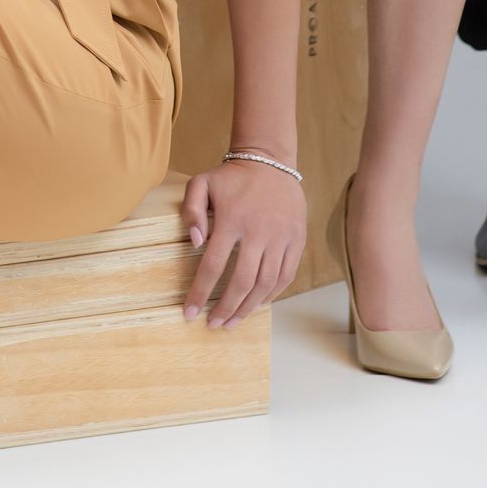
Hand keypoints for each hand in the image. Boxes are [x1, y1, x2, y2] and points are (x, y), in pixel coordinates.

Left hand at [181, 158, 307, 326]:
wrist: (270, 162)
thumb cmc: (232, 178)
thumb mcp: (201, 183)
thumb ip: (191, 210)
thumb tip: (195, 243)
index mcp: (232, 219)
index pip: (212, 266)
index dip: (200, 293)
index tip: (189, 314)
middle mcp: (258, 231)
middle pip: (241, 282)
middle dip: (225, 309)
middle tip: (213, 325)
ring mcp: (281, 236)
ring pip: (265, 284)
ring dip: (248, 308)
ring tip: (232, 322)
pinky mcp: (297, 239)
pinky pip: (286, 275)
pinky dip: (271, 295)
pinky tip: (257, 304)